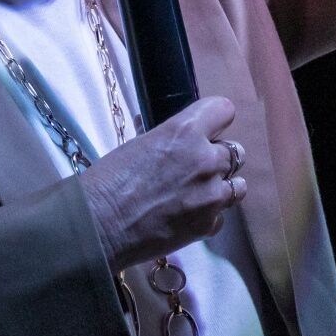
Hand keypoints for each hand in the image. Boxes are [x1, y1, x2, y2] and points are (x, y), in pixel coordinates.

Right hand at [79, 96, 246, 272]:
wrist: (97, 226)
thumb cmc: (107, 182)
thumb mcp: (138, 145)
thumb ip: (167, 139)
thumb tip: (174, 137)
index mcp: (185, 131)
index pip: (224, 110)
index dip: (215, 119)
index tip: (207, 128)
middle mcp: (206, 160)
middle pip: (234, 151)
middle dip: (216, 157)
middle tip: (193, 168)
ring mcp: (211, 195)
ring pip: (237, 185)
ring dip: (220, 186)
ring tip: (196, 193)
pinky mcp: (208, 225)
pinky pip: (221, 215)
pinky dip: (208, 215)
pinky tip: (185, 216)